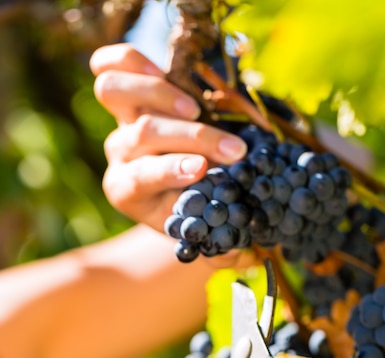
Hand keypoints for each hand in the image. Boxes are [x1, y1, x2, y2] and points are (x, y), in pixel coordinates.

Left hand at [89, 44, 246, 228]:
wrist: (179, 190)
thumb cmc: (193, 209)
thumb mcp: (200, 224)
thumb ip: (211, 223)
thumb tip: (231, 218)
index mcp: (126, 191)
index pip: (142, 177)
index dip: (173, 171)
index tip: (202, 169)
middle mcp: (119, 154)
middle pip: (143, 134)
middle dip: (193, 138)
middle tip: (233, 148)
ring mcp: (120, 121)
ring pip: (117, 96)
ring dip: (162, 96)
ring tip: (196, 108)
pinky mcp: (127, 93)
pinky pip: (108, 65)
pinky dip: (128, 61)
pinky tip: (160, 68)